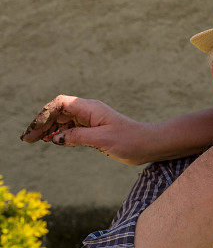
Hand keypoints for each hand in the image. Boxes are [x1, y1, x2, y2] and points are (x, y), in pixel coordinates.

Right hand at [20, 95, 154, 164]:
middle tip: (27, 139)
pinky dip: (58, 132)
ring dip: (47, 128)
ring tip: (33, 140)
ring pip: (63, 119)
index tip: (35, 130)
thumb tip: (55, 138)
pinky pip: (70, 127)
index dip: (44, 114)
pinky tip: (50, 140)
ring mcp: (91, 119)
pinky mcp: (93, 129)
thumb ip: (77, 137)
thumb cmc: (131, 140)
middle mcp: (89, 111)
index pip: (61, 103)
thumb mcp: (103, 140)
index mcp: (91, 108)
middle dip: (41, 122)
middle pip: (58, 111)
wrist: (150, 144)